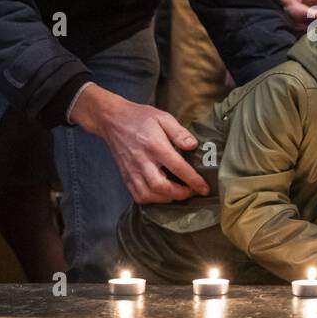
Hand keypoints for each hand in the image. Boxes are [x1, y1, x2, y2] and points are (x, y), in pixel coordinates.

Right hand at [69, 84, 209, 203]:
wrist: (112, 120)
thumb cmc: (140, 118)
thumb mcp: (163, 117)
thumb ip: (179, 132)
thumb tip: (194, 146)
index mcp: (154, 145)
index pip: (177, 167)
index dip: (193, 180)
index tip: (205, 188)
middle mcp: (142, 161)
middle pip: (161, 186)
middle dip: (180, 194)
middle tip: (192, 191)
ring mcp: (132, 171)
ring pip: (148, 195)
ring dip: (166, 199)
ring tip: (178, 193)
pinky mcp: (125, 176)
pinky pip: (138, 196)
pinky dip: (152, 200)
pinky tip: (161, 195)